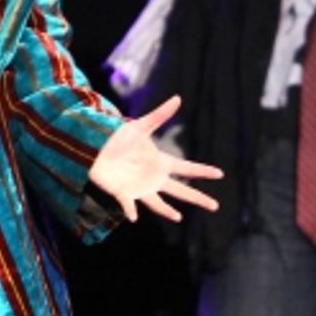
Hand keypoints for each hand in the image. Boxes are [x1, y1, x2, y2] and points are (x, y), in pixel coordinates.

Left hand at [88, 96, 222, 222]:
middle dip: (197, 197)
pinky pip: (128, 204)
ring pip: (157, 202)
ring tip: (179, 218)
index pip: (187, 167)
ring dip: (167, 211)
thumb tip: (178, 98)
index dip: (203, 171)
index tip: (220, 174)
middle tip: (215, 206)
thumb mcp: (140, 126)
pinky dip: (130, 210)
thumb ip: (159, 115)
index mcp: (160, 162)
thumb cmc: (118, 136)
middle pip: (180, 190)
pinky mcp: (122, 193)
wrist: (94, 147)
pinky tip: (134, 217)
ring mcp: (139, 187)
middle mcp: (153, 177)